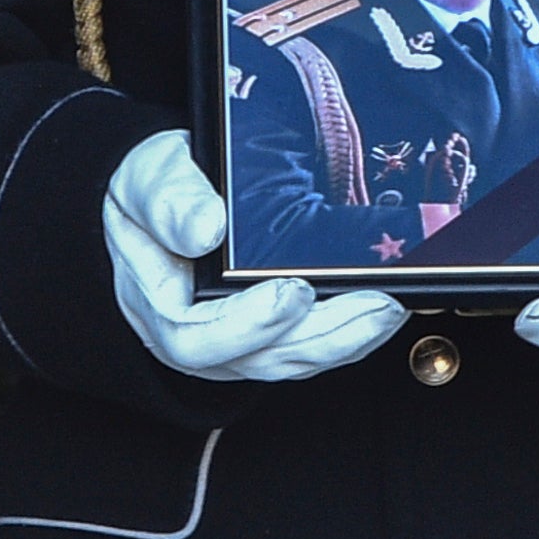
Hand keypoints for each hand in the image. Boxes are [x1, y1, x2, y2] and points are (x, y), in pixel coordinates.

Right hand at [104, 130, 407, 381]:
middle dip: (322, 336)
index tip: (293, 293)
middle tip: (373, 306)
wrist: (165, 199)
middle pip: (259, 357)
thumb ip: (169, 200)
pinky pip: (309, 346)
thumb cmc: (155, 191)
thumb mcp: (148, 180)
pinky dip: (350, 334)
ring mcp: (236, 343)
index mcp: (158, 304)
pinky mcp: (269, 336)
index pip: (197, 337)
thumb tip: (204, 228)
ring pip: (292, 358)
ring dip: (346, 339)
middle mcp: (199, 337)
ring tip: (390, 308)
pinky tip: (385, 310)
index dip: (250, 324)